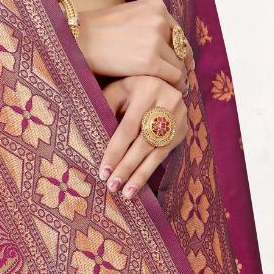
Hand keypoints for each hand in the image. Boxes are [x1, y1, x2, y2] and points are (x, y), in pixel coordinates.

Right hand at [78, 0, 195, 91]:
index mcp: (155, 5)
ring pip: (179, 65)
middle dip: (180, 64)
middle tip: (178, 79)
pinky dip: (173, 86)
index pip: (177, 32)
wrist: (75, 39)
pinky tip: (167, 91)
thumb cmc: (95, 31)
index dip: (178, 50)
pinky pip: (173, 77)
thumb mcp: (127, 17)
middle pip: (181, 48)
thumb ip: (148, 25)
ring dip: (176, 77)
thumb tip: (168, 48)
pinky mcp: (150, 61)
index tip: (180, 63)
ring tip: (170, 88)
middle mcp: (159, 19)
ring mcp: (155, 40)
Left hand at [96, 74, 188, 199]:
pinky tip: (138, 184)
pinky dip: (149, 170)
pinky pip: (164, 154)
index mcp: (147, 88)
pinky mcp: (183, 130)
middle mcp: (169, 100)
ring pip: (156, 151)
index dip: (115, 150)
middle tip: (112, 186)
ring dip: (140, 174)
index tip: (103, 171)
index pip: (128, 126)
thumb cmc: (126, 89)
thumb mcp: (114, 92)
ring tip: (126, 193)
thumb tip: (90, 138)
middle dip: (127, 166)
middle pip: (144, 141)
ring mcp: (180, 116)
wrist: (155, 80)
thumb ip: (104, 110)